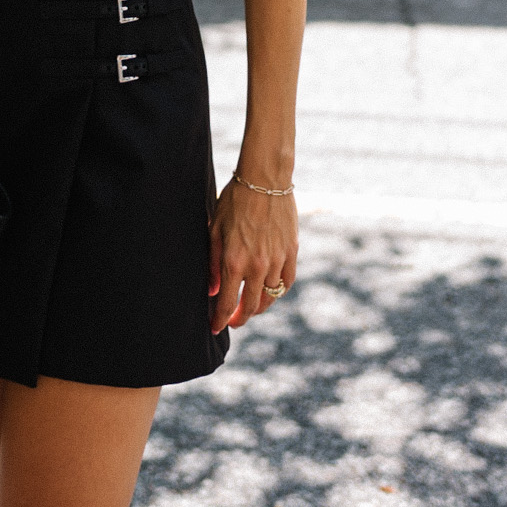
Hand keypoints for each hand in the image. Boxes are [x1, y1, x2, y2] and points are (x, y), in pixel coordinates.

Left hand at [208, 178, 296, 333]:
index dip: (221, 320)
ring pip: (271, 297)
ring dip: (260, 307)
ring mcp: (278, 260)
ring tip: (250, 307)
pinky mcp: (292, 252)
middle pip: (251, 306)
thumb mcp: (215, 230)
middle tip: (233, 320)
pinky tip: (271, 290)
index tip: (216, 327)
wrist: (265, 179)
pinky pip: (287, 282)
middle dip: (240, 318)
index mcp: (235, 261)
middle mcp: (258, 266)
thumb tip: (213, 291)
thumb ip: (214, 264)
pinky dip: (279, 291)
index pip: (227, 303)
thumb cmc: (234, 200)